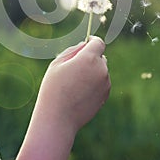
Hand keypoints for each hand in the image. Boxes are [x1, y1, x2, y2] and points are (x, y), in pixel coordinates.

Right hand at [16, 36, 110, 159]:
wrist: (58, 118)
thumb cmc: (54, 88)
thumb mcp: (58, 63)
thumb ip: (73, 50)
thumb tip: (85, 44)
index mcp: (89, 58)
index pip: (98, 43)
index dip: (93, 40)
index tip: (87, 42)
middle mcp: (101, 69)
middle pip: (100, 56)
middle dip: (90, 58)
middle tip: (74, 66)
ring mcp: (105, 83)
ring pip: (100, 70)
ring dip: (92, 71)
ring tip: (74, 83)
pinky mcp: (105, 95)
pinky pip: (101, 82)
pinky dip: (94, 83)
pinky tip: (79, 92)